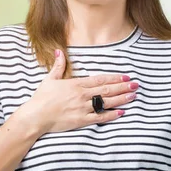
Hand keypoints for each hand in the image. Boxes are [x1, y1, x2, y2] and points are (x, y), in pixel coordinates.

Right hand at [21, 49, 138, 134]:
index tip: (126, 76)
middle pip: (107, 90)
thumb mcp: (50, 79)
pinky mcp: (81, 120)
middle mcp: (82, 95)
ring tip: (133, 96)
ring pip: (106, 102)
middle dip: (123, 87)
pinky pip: (100, 117)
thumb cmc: (42, 98)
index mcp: (76, 84)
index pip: (100, 79)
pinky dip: (111, 115)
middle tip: (136, 85)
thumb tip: (59, 51)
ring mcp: (83, 108)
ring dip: (121, 99)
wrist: (35, 116)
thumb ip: (58, 65)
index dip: (114, 78)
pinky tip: (121, 112)